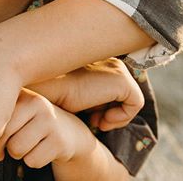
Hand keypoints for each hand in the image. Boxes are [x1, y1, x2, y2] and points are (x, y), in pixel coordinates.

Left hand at [0, 89, 91, 168]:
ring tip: (27, 146)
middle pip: (4, 134)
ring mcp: (49, 121)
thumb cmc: (35, 124)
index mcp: (23, 94)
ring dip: (19, 154)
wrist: (71, 131)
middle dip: (1, 148)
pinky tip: (40, 150)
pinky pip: (32, 161)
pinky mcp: (59, 141)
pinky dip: (33, 161)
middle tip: (6, 149)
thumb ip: (1, 115)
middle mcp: (36, 103)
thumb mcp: (20, 112)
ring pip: (16, 149)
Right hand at [28, 58, 143, 130]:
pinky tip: (102, 121)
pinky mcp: (121, 79)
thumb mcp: (73, 92)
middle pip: (122, 94)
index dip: (102, 106)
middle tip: (91, 120)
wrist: (46, 87)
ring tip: (94, 121)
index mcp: (98, 60)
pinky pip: (136, 103)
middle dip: (108, 111)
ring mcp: (117, 68)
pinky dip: (121, 118)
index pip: (112, 89)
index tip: (87, 115)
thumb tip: (99, 111)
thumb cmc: (54, 91)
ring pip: (130, 100)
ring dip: (114, 117)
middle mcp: (110, 60)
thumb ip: (88, 94)